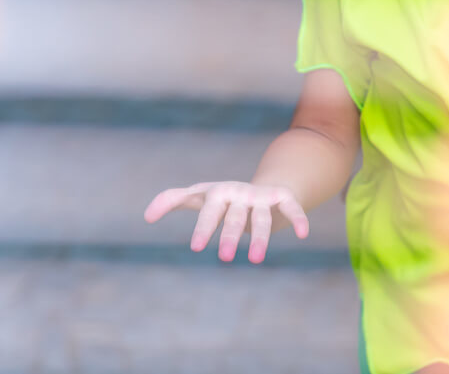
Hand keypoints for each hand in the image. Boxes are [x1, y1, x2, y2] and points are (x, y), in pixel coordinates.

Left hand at [143, 181, 308, 263]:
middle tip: (223, 258)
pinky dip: (298, 217)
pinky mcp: (282, 197)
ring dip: (260, 237)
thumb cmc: (221, 198)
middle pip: (234, 216)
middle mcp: (240, 193)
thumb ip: (171, 200)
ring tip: (256, 260)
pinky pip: (291, 205)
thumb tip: (146, 217)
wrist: (260, 189)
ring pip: (261, 217)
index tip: (196, 248)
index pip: (210, 210)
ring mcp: (262, 196)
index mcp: (219, 192)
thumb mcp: (198, 196)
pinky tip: (303, 234)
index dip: (204, 227)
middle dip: (229, 235)